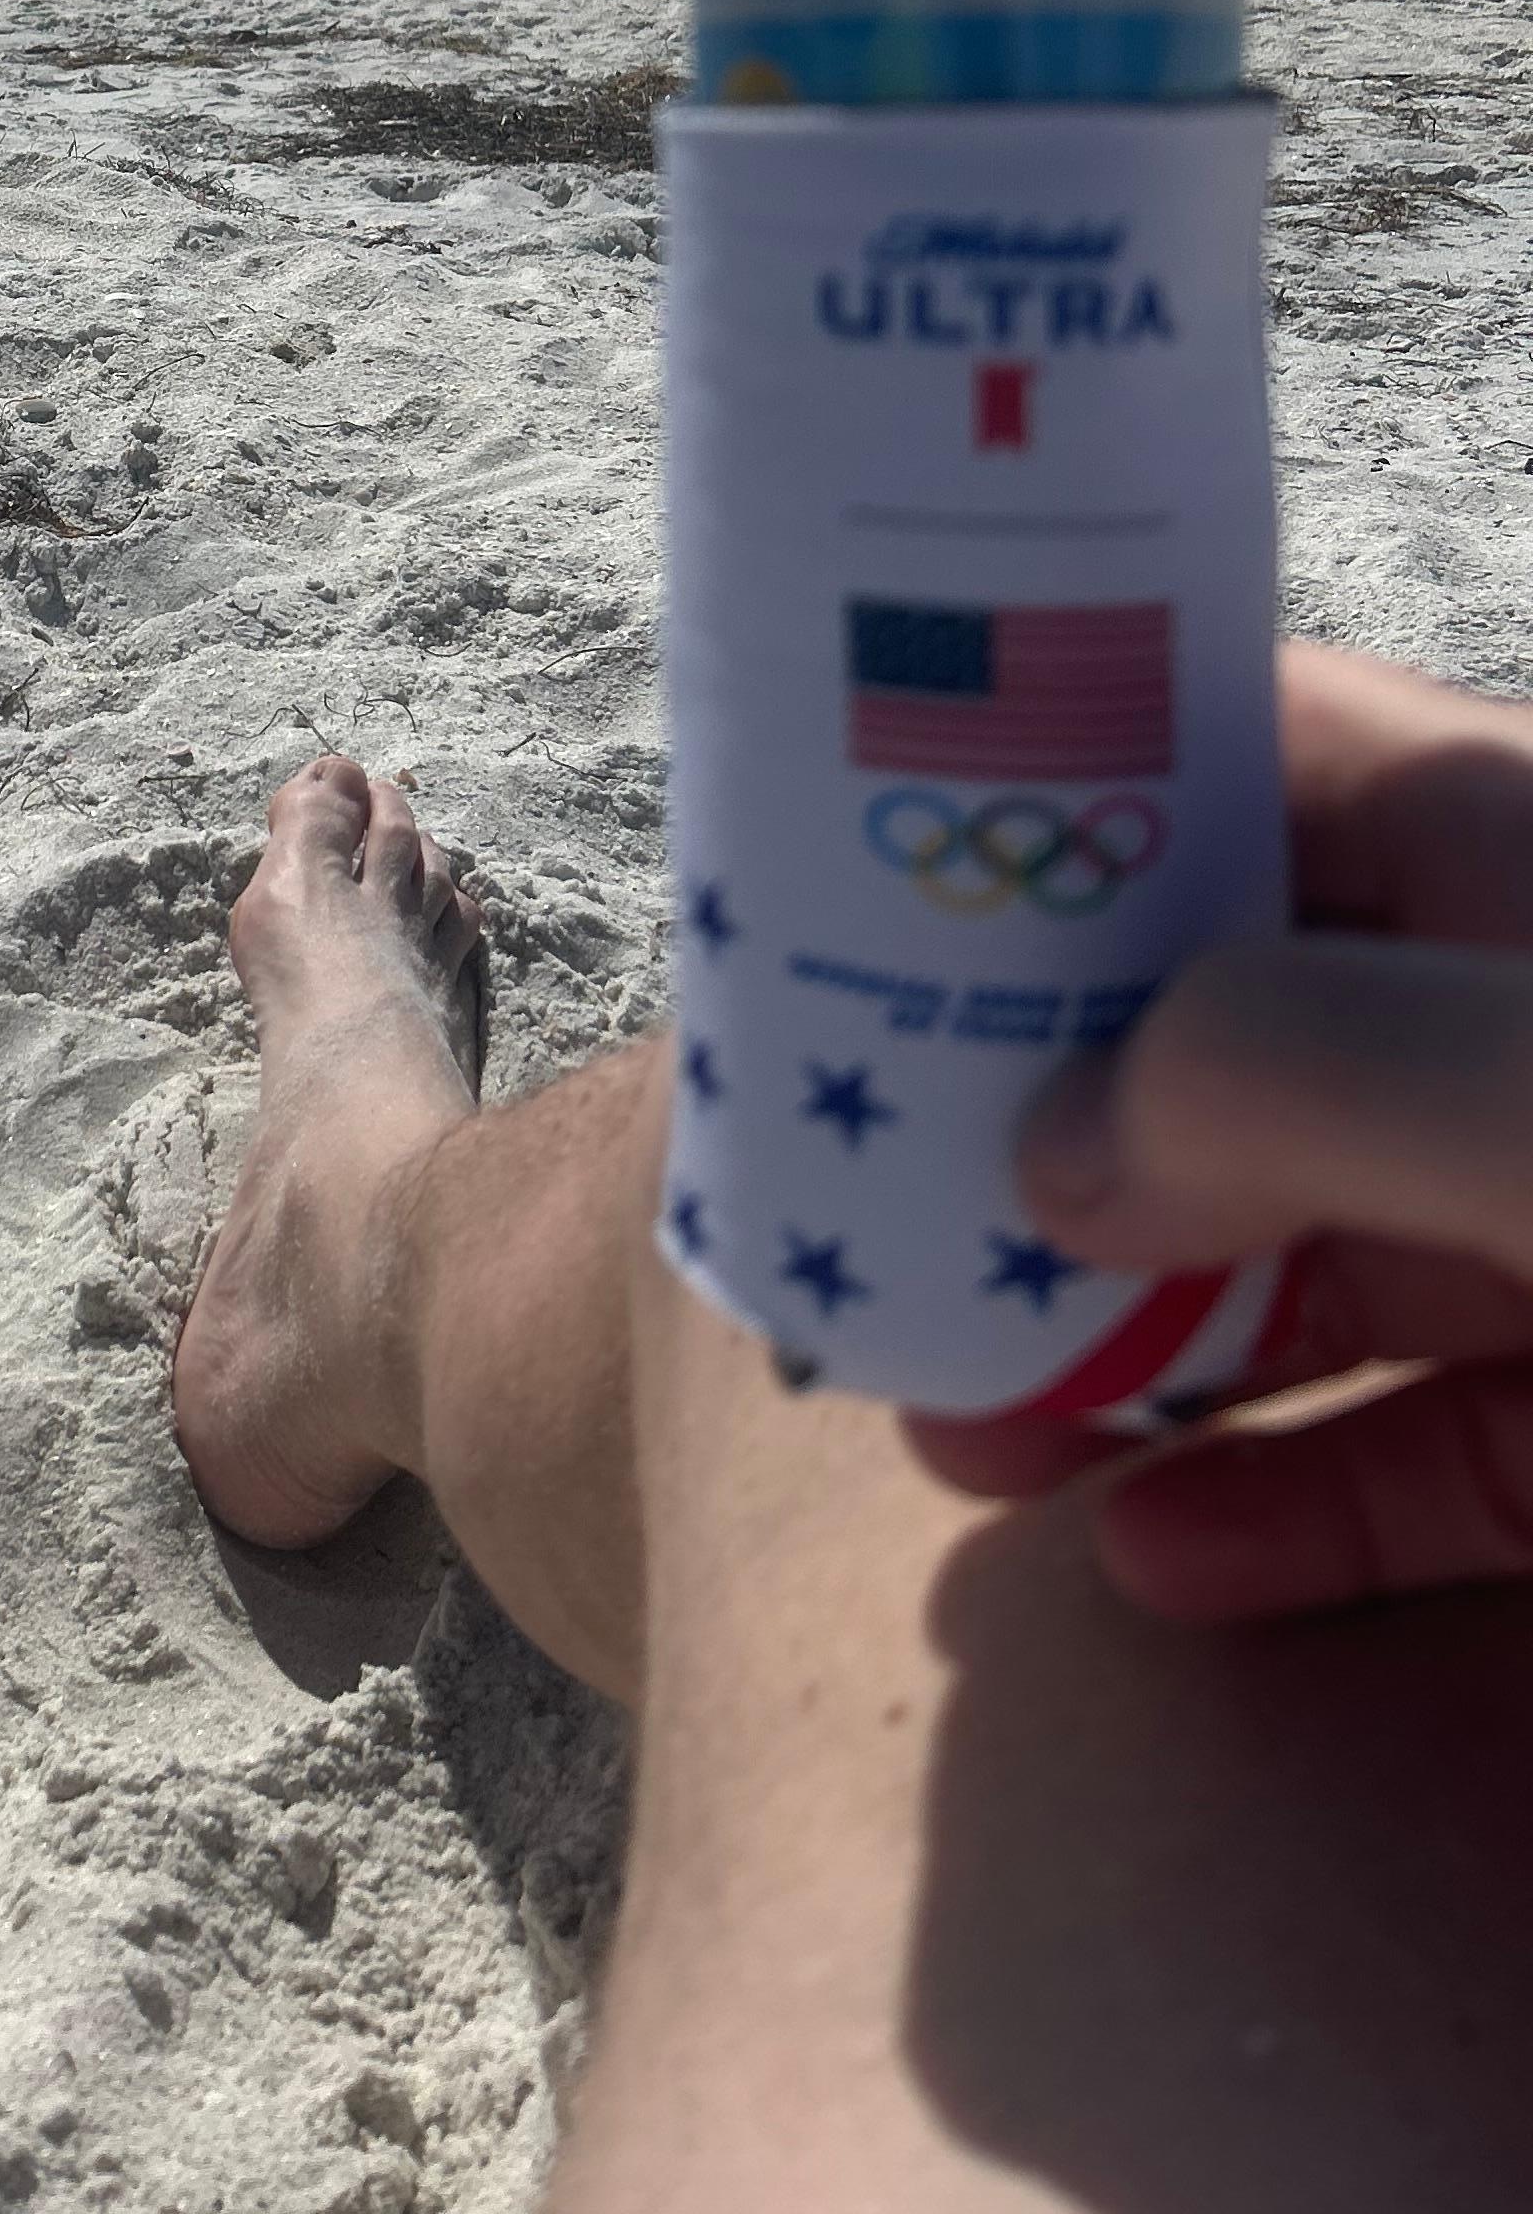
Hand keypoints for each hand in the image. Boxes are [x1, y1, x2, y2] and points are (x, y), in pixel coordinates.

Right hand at [912, 641, 1532, 1620]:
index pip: (1235, 750)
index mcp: (1509, 849)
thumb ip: (1271, 1076)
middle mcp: (1520, 1026)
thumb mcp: (1531, 1085)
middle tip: (858, 1214)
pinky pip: (1426, 1460)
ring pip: (1304, 1263)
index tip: (847, 883)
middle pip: (1226, 1033)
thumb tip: (1060, 1155)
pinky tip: (1147, 1563)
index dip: (1033, 788)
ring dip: (1115, 1344)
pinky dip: (1281, 1511)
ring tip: (949, 1426)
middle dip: (1027, 1123)